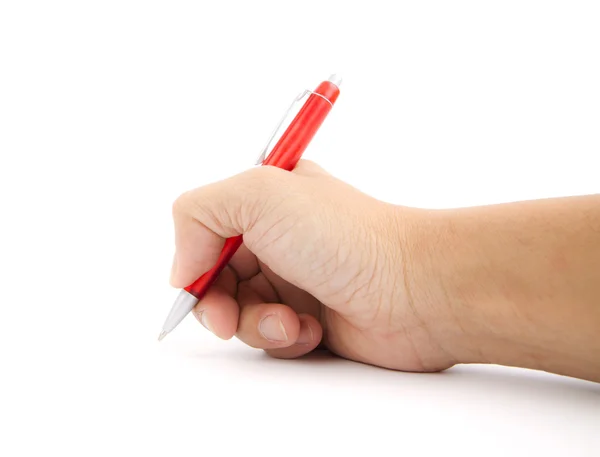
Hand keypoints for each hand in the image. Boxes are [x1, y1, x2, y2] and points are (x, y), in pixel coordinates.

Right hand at [170, 160, 459, 371]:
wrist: (412, 289)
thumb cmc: (345, 235)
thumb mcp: (259, 194)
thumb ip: (198, 214)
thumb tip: (184, 269)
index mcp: (266, 200)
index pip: (206, 229)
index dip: (195, 260)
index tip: (198, 282)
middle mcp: (278, 237)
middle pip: (215, 277)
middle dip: (216, 303)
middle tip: (227, 317)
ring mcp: (294, 279)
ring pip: (239, 312)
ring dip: (254, 323)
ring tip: (291, 320)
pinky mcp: (308, 318)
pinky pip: (269, 336)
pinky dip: (282, 337)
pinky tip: (312, 329)